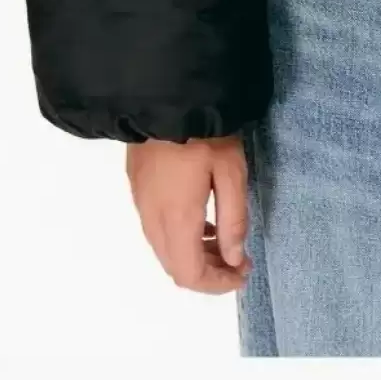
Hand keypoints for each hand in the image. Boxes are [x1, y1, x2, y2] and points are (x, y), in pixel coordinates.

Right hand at [125, 136, 252, 292]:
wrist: (164, 95)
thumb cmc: (205, 132)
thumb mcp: (232, 171)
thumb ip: (234, 218)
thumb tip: (235, 257)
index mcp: (177, 218)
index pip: (190, 274)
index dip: (217, 284)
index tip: (243, 274)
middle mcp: (153, 218)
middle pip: (175, 267)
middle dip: (208, 273)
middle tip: (238, 260)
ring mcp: (141, 204)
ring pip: (165, 250)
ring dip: (194, 256)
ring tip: (224, 241)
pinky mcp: (138, 189)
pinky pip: (157, 230)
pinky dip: (181, 238)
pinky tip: (202, 221)